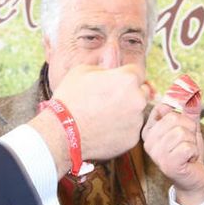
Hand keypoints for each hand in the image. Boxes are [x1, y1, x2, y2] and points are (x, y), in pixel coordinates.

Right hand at [32, 63, 150, 171]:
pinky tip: (104, 128)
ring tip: (103, 115)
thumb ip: (105, 66)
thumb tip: (113, 66)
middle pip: (141, 92)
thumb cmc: (70, 98)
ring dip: (126, 112)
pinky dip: (121, 129)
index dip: (125, 75)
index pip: (137, 71)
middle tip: (109, 99)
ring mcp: (136, 121)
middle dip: (130, 93)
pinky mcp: (132, 139)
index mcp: (128, 79)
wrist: (62, 132)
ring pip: (136, 112)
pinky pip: (131, 129)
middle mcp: (138, 100)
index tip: (116, 80)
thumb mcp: (83, 70)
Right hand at [142, 103, 203, 204]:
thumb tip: (190, 87)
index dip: (180, 118)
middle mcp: (148, 141)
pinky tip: (188, 160)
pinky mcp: (167, 164)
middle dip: (189, 130)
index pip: (164, 108)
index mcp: (148, 130)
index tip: (180, 131)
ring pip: (182, 133)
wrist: (192, 178)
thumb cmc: (188, 152)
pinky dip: (193, 153)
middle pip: (174, 119)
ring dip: (191, 143)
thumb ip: (188, 108)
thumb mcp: (189, 126)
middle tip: (186, 143)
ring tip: (187, 152)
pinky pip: (187, 147)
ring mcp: (156, 154)